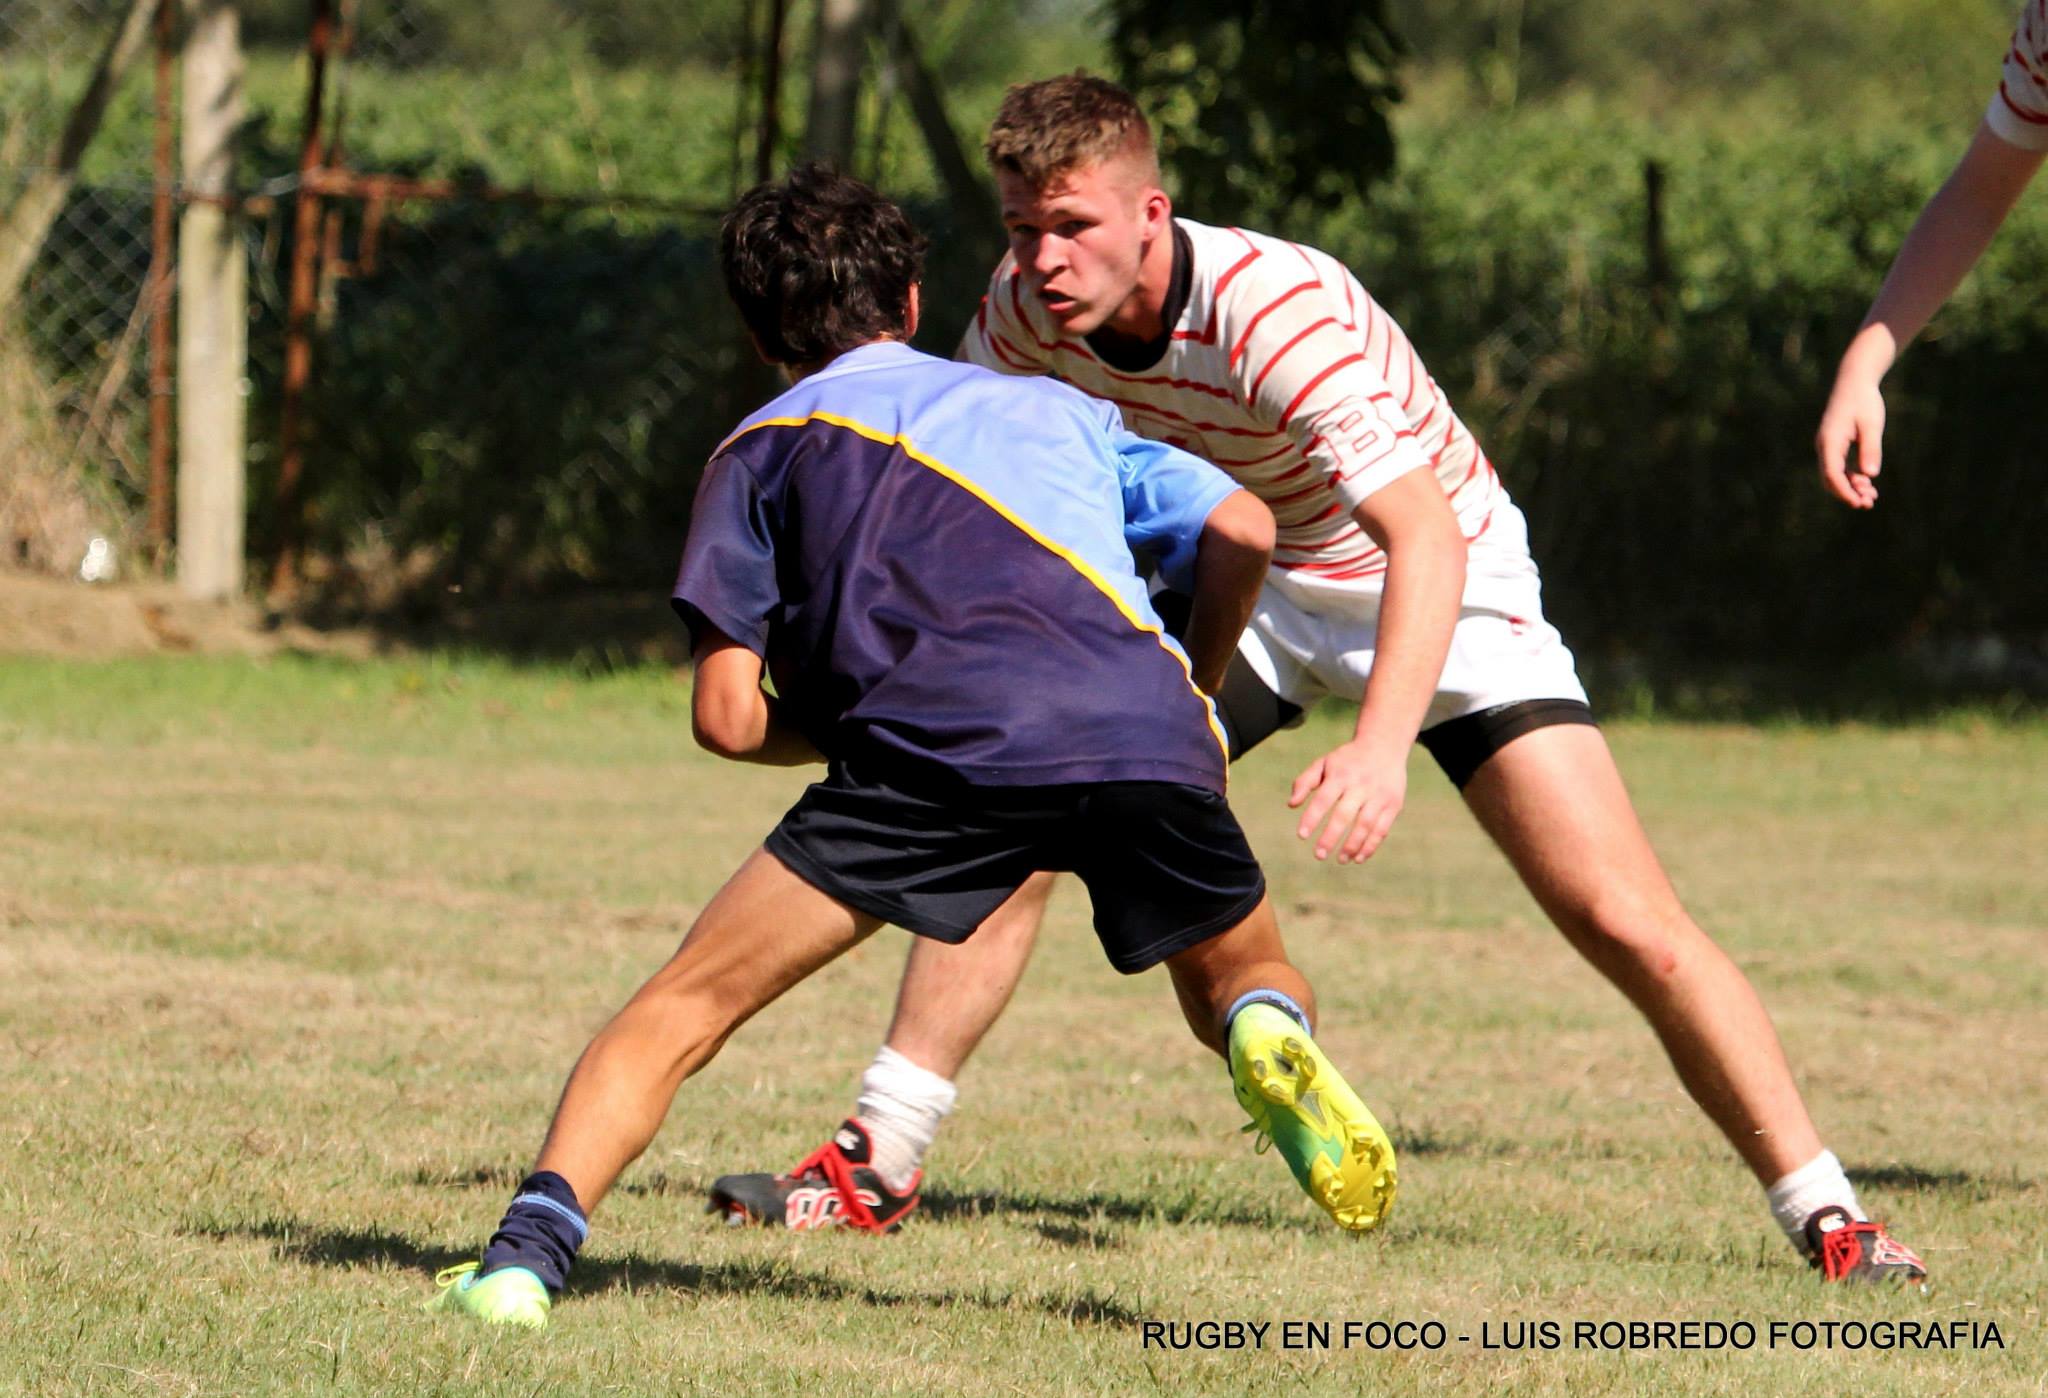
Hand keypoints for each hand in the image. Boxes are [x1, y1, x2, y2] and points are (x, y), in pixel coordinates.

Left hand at [1288, 739, 1406, 863]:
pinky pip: (1382, 829)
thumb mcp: (1324, 763)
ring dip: (1352, 846)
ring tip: (1340, 860)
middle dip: (1331, 837)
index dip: (1312, 818)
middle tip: (1319, 855)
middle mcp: (1361, 785)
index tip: (1301, 836)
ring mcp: (1379, 796)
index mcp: (1341, 775)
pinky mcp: (1393, 805)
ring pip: (1365, 825)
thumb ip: (1305, 782)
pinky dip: (1370, 846)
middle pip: (1344, 815)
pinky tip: (1358, 858)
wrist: (1384, 746)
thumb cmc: (1347, 760)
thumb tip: (1291, 805)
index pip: (1323, 799)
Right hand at [1815, 372, 1884, 509]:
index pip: (1832, 473)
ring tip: (1872, 497)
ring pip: (1835, 475)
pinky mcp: (1836, 446)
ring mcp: (1829, 447)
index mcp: (1829, 441)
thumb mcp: (1871, 425)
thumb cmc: (1863, 401)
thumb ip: (1870, 449)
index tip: (1858, 503)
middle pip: (1830, 479)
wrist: (1854, 381)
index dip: (1844, 491)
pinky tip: (1868, 485)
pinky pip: (1840, 468)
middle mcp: (1825, 446)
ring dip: (1851, 488)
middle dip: (1848, 493)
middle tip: (1869, 504)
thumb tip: (1870, 475)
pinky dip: (1852, 478)